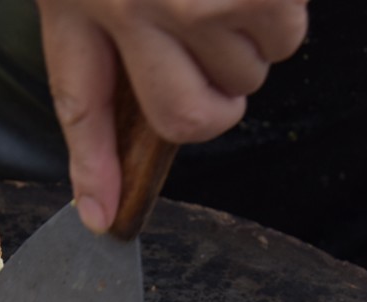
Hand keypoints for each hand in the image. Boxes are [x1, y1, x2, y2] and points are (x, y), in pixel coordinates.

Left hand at [36, 0, 308, 230]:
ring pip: (243, 79)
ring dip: (250, 47)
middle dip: (212, 103)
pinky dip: (281, 20)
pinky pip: (285, 40)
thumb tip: (133, 108)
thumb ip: (100, 20)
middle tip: (211, 56)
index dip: (94, 168)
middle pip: (185, 117)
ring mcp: (197, 2)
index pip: (81, 106)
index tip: (102, 216)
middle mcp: (134, 6)